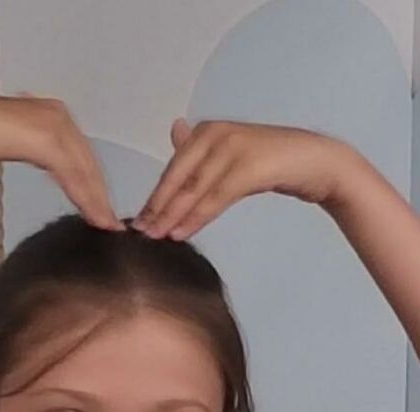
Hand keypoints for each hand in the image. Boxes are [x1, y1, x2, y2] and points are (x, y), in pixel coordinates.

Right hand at [0, 94, 122, 231]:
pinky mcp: (47, 140)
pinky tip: (95, 217)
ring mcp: (55, 124)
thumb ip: (34, 150)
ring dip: (97, 201)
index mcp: (52, 112)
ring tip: (106, 226)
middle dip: (100, 195)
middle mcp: (59, 114)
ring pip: (85, 170)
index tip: (102, 208)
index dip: (93, 183)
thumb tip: (48, 165)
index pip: (80, 153)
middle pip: (88, 162)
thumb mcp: (12, 141)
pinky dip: (86, 199)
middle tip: (111, 224)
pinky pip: (73, 175)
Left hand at [133, 118, 352, 239]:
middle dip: (157, 209)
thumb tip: (175, 129)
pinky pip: (215, 197)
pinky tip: (181, 233)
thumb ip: (201, 150)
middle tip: (139, 235)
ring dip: (171, 216)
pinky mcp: (248, 166)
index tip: (137, 223)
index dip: (154, 198)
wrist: (318, 163)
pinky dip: (196, 217)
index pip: (171, 170)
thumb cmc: (272, 162)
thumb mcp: (231, 154)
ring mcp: (232, 147)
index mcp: (205, 131)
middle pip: (177, 179)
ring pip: (193, 189)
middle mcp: (215, 133)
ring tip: (155, 238)